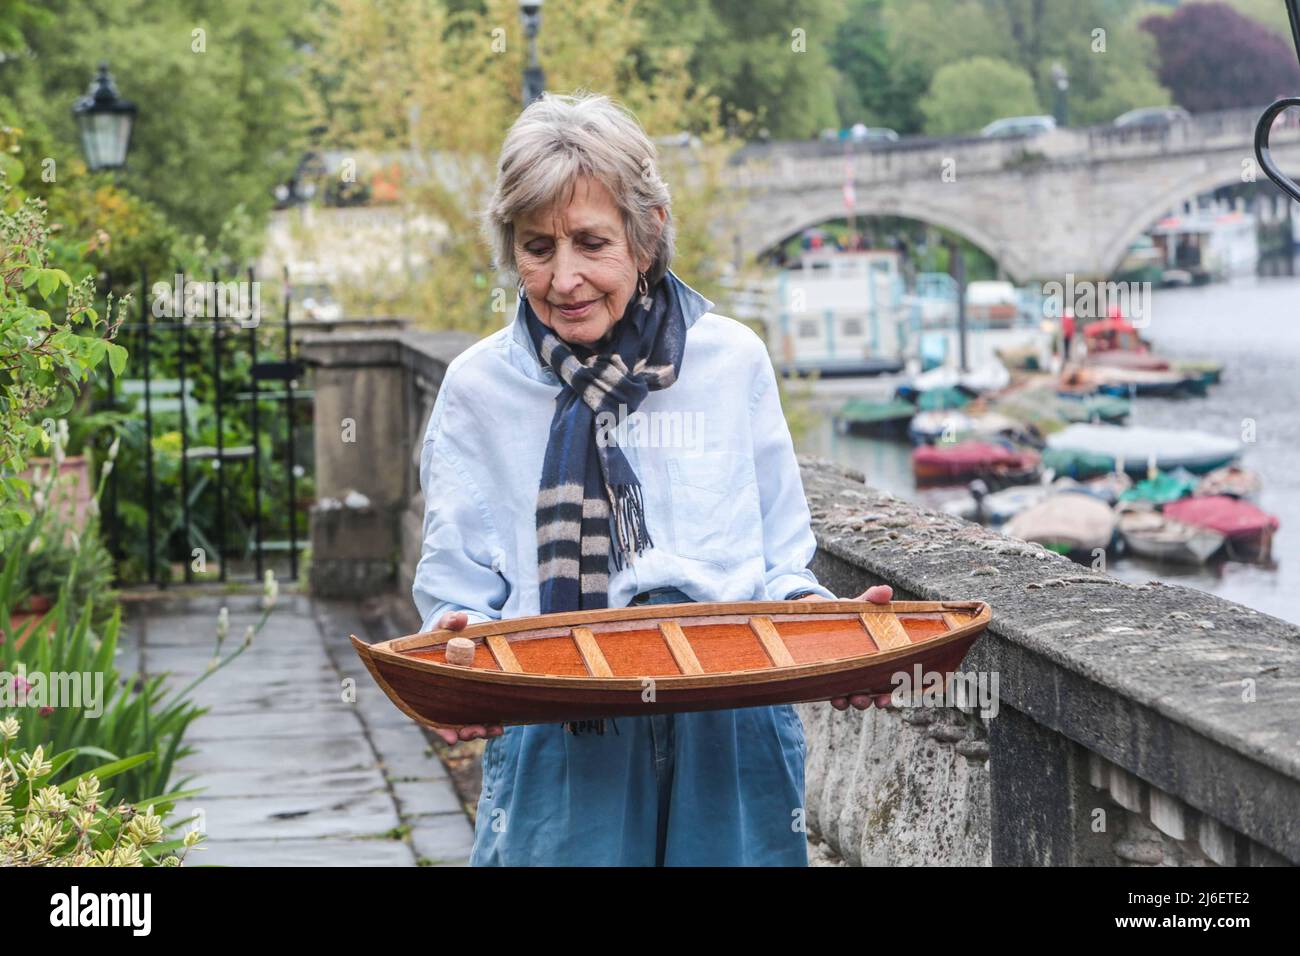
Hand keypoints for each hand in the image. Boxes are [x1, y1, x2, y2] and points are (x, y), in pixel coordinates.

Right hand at [431, 610, 504, 744]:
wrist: (459, 635)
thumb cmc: (445, 632)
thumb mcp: (445, 624)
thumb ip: (450, 621)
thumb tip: (461, 619)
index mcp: (427, 686)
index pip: (428, 714)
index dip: (439, 729)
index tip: (451, 738)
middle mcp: (442, 698)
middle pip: (450, 724)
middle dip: (464, 732)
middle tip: (476, 732)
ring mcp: (459, 700)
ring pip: (468, 722)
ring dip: (480, 730)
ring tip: (495, 731)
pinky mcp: (476, 698)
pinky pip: (482, 714)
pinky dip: (491, 720)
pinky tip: (501, 725)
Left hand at [795, 585, 895, 710]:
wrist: (815, 613)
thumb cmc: (846, 613)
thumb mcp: (860, 605)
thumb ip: (872, 599)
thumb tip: (886, 591)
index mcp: (876, 659)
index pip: (889, 679)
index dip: (893, 690)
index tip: (894, 695)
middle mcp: (862, 672)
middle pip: (873, 694)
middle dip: (874, 700)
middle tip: (876, 700)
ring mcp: (844, 676)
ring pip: (853, 697)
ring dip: (855, 701)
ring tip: (852, 699)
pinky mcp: (825, 677)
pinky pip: (831, 693)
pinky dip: (834, 697)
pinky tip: (834, 696)